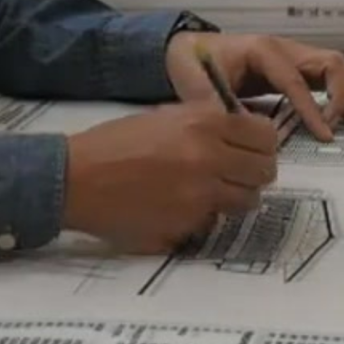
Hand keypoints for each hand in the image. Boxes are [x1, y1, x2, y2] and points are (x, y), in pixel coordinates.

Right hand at [63, 102, 278, 253]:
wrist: (77, 179)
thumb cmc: (116, 143)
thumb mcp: (167, 117)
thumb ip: (208, 125)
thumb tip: (242, 137)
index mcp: (205, 124)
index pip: (266, 137)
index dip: (263, 145)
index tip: (254, 151)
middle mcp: (209, 159)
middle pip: (264, 172)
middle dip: (253, 174)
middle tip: (237, 175)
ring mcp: (200, 197)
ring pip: (247, 201)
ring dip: (234, 198)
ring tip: (207, 192)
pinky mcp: (188, 226)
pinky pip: (214, 223)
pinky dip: (202, 217)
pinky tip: (177, 207)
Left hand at [166, 33, 343, 141]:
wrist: (189, 48)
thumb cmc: (194, 64)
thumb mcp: (197, 85)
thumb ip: (216, 107)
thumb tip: (238, 132)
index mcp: (263, 51)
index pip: (296, 80)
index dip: (312, 108)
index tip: (324, 135)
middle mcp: (284, 50)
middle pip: (330, 64)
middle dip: (341, 94)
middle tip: (338, 125)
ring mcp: (294, 57)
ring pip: (337, 68)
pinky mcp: (297, 68)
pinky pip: (331, 76)